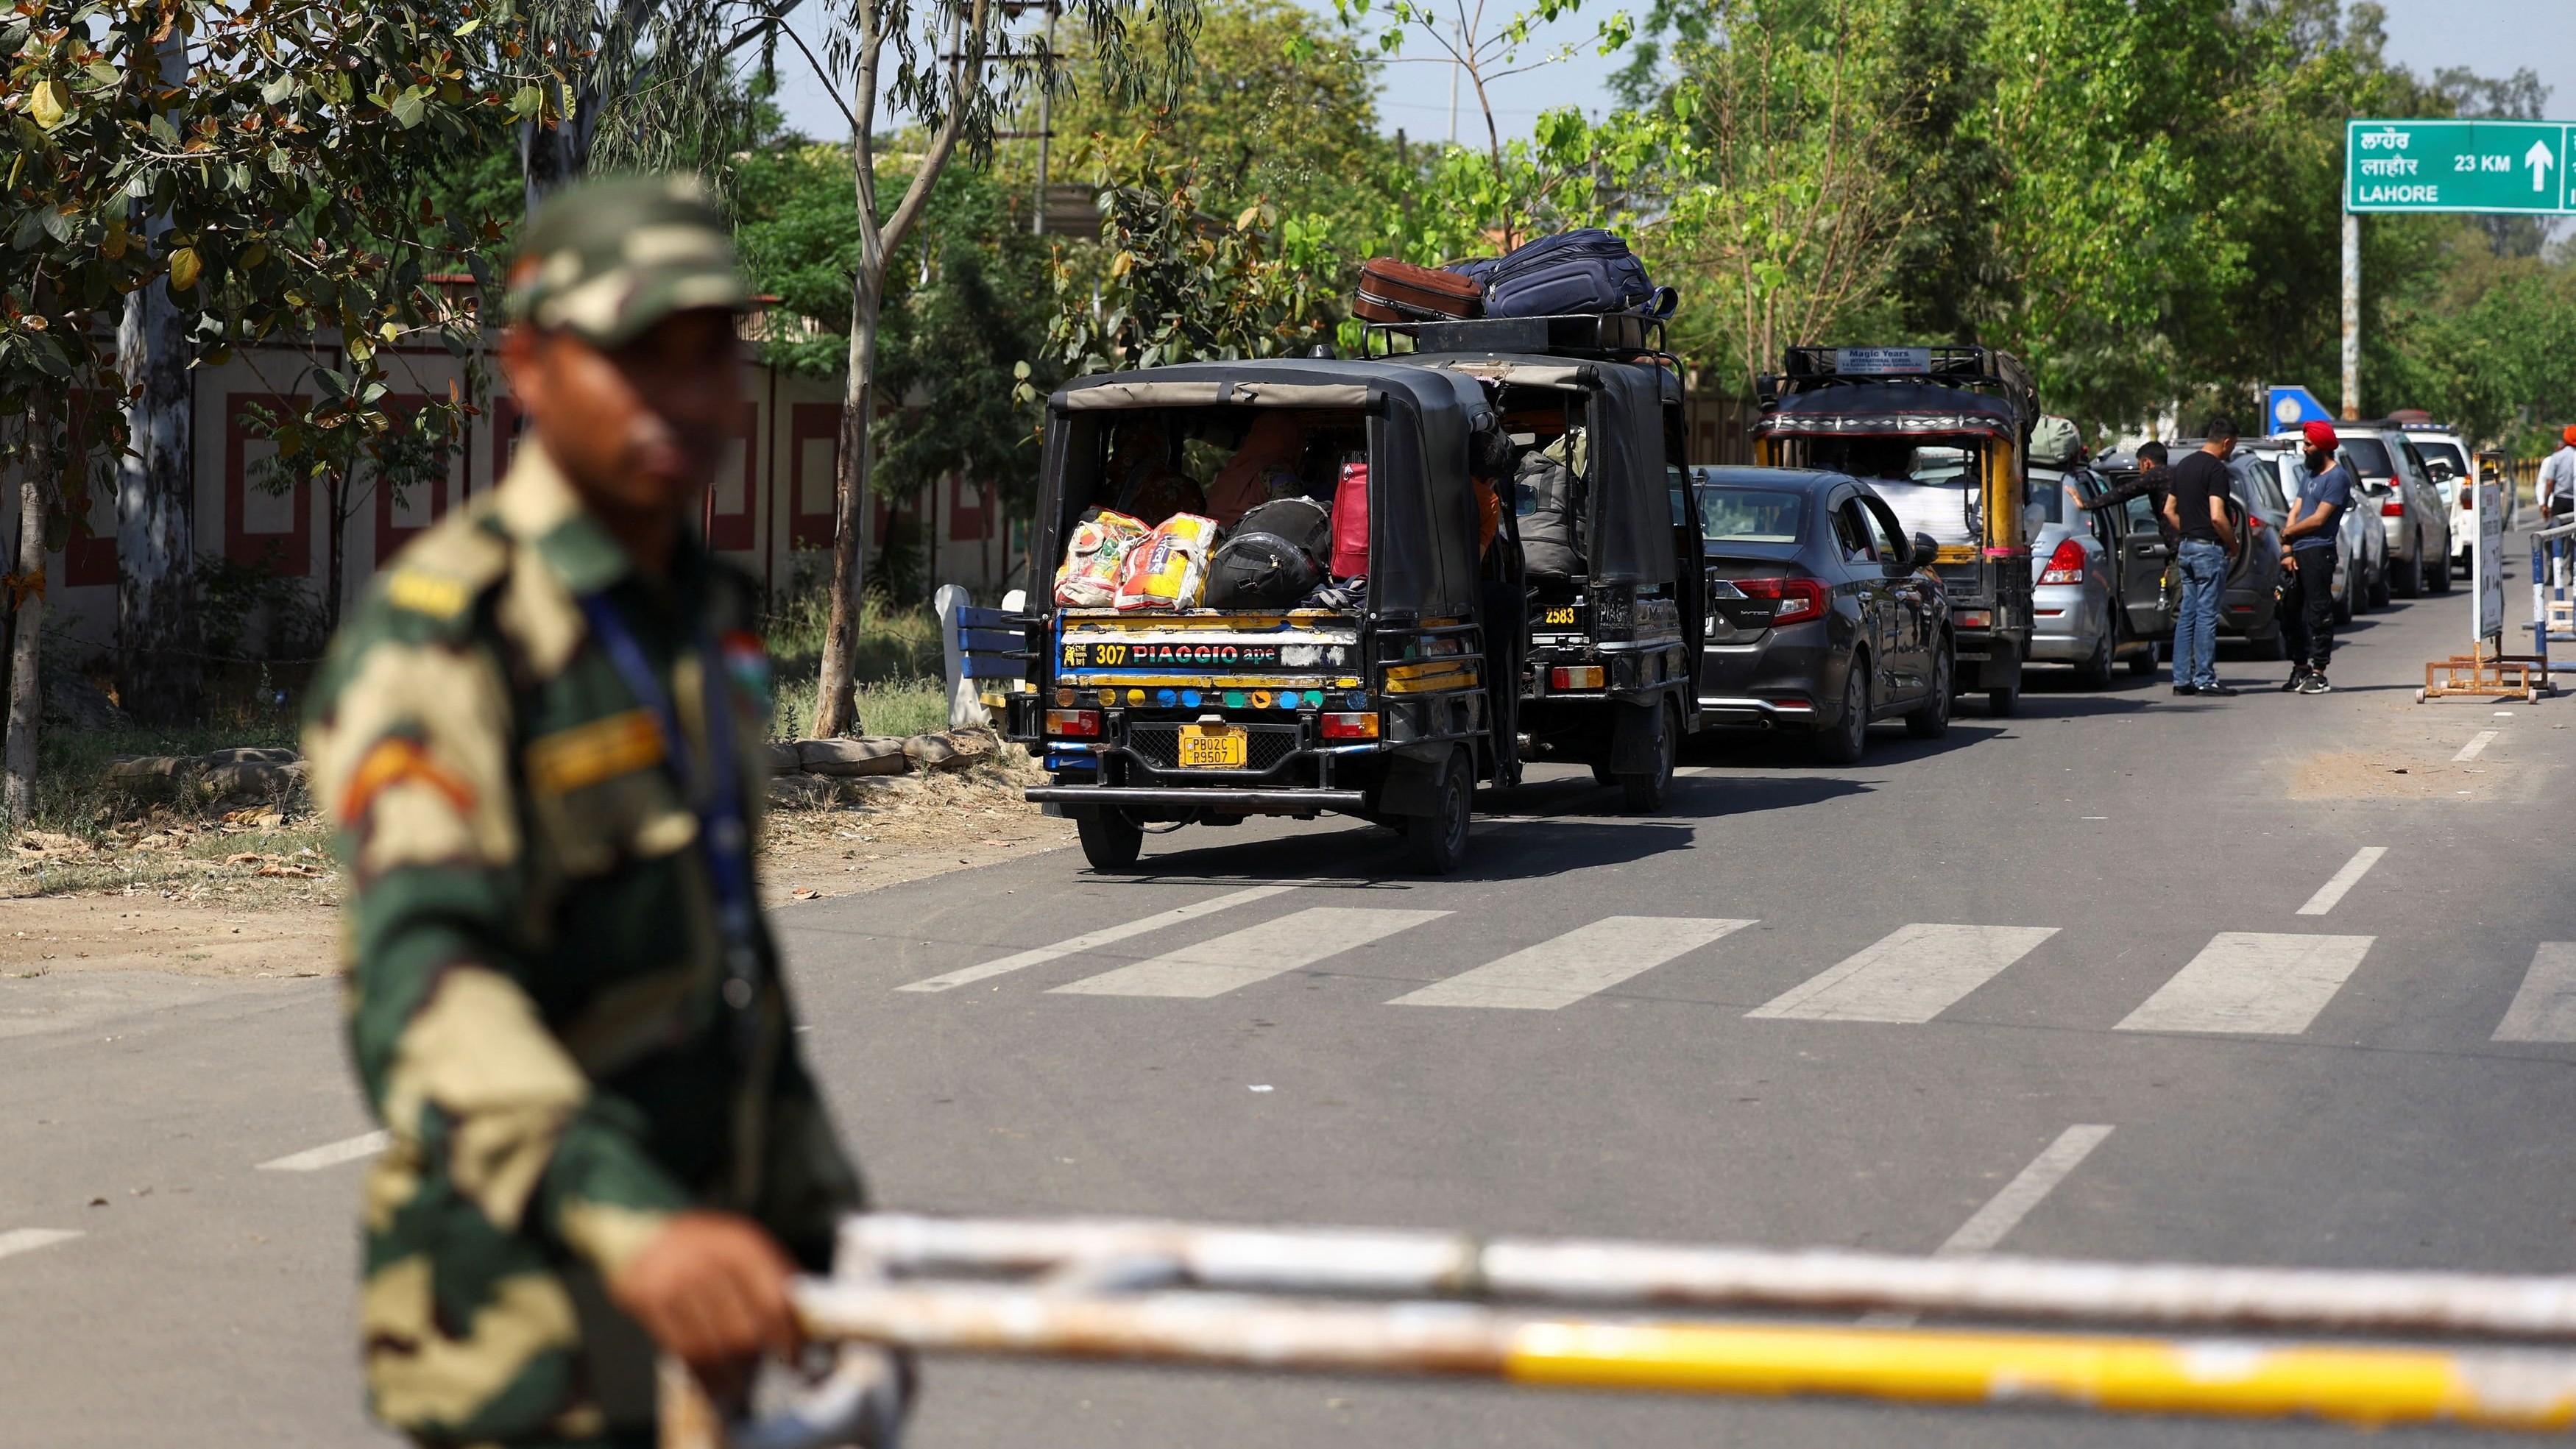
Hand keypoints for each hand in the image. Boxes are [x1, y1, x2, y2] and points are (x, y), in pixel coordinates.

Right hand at [609, 1211, 799, 1372]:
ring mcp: (675, 1282)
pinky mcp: (648, 1302)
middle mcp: (708, 1262)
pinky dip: (701, 1376)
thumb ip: (774, 1277)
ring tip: (739, 1386)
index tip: (795, 1361)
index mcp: (741, 1247)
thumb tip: (803, 1324)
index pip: (773, 1303)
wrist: (644, 1237)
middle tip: (763, 1370)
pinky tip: (713, 1384)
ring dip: (728, 1376)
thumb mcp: (744, 1246)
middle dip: (757, 1360)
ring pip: (709, 1348)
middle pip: (741, 1332)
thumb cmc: (706, 1248)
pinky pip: (680, 1352)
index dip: (788, 1339)